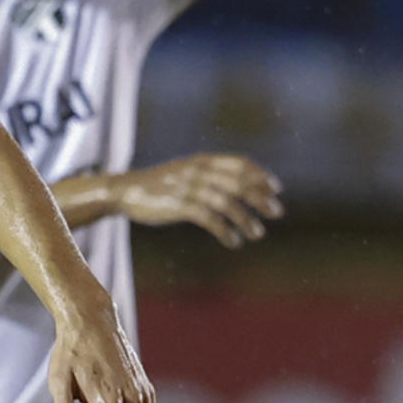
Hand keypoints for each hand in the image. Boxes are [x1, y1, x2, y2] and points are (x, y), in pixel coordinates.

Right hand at [118, 153, 282, 248]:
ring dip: (246, 219)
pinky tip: (234, 242)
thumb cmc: (159, 184)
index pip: (239, 163)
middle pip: (238, 183)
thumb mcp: (185, 171)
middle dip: (260, 198)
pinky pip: (210, 219)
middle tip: (277, 212)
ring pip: (227, 203)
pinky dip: (225, 232)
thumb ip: (208, 175)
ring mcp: (189, 188)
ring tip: (257, 234)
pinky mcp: (180, 206)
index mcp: (201, 160)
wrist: (126, 190)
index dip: (260, 175)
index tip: (276, 188)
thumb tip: (239, 187)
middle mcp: (198, 171)